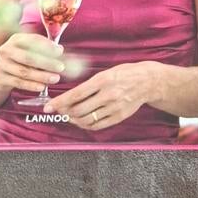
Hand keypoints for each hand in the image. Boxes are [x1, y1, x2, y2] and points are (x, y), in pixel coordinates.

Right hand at [0, 33, 64, 93]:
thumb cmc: (18, 61)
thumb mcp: (28, 51)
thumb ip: (44, 50)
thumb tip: (61, 50)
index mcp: (15, 39)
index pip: (33, 40)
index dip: (47, 46)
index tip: (60, 52)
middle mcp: (6, 50)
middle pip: (29, 57)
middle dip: (47, 62)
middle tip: (61, 67)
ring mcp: (1, 64)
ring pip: (24, 71)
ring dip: (42, 76)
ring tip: (55, 79)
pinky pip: (18, 82)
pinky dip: (32, 85)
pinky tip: (42, 87)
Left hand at [42, 61, 156, 130]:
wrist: (148, 81)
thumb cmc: (126, 73)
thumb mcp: (107, 72)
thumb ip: (90, 84)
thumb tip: (71, 96)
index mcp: (103, 80)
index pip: (75, 95)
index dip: (59, 102)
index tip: (49, 107)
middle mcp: (108, 95)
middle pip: (79, 110)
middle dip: (65, 112)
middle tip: (59, 110)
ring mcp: (114, 107)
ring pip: (86, 120)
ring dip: (74, 120)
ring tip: (70, 115)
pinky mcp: (119, 116)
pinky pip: (98, 125)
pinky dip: (86, 125)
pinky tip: (82, 120)